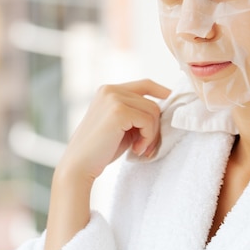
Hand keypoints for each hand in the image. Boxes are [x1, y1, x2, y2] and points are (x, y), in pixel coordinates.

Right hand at [42, 79, 170, 249]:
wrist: (79, 165)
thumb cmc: (100, 149)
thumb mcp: (121, 126)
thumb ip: (136, 115)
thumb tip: (163, 111)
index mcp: (108, 91)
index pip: (144, 84)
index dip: (161, 91)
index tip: (170, 101)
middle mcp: (110, 90)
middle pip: (152, 102)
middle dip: (155, 127)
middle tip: (146, 147)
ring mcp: (113, 98)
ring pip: (153, 111)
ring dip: (151, 134)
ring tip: (139, 148)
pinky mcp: (118, 111)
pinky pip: (148, 120)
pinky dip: (148, 137)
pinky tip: (136, 149)